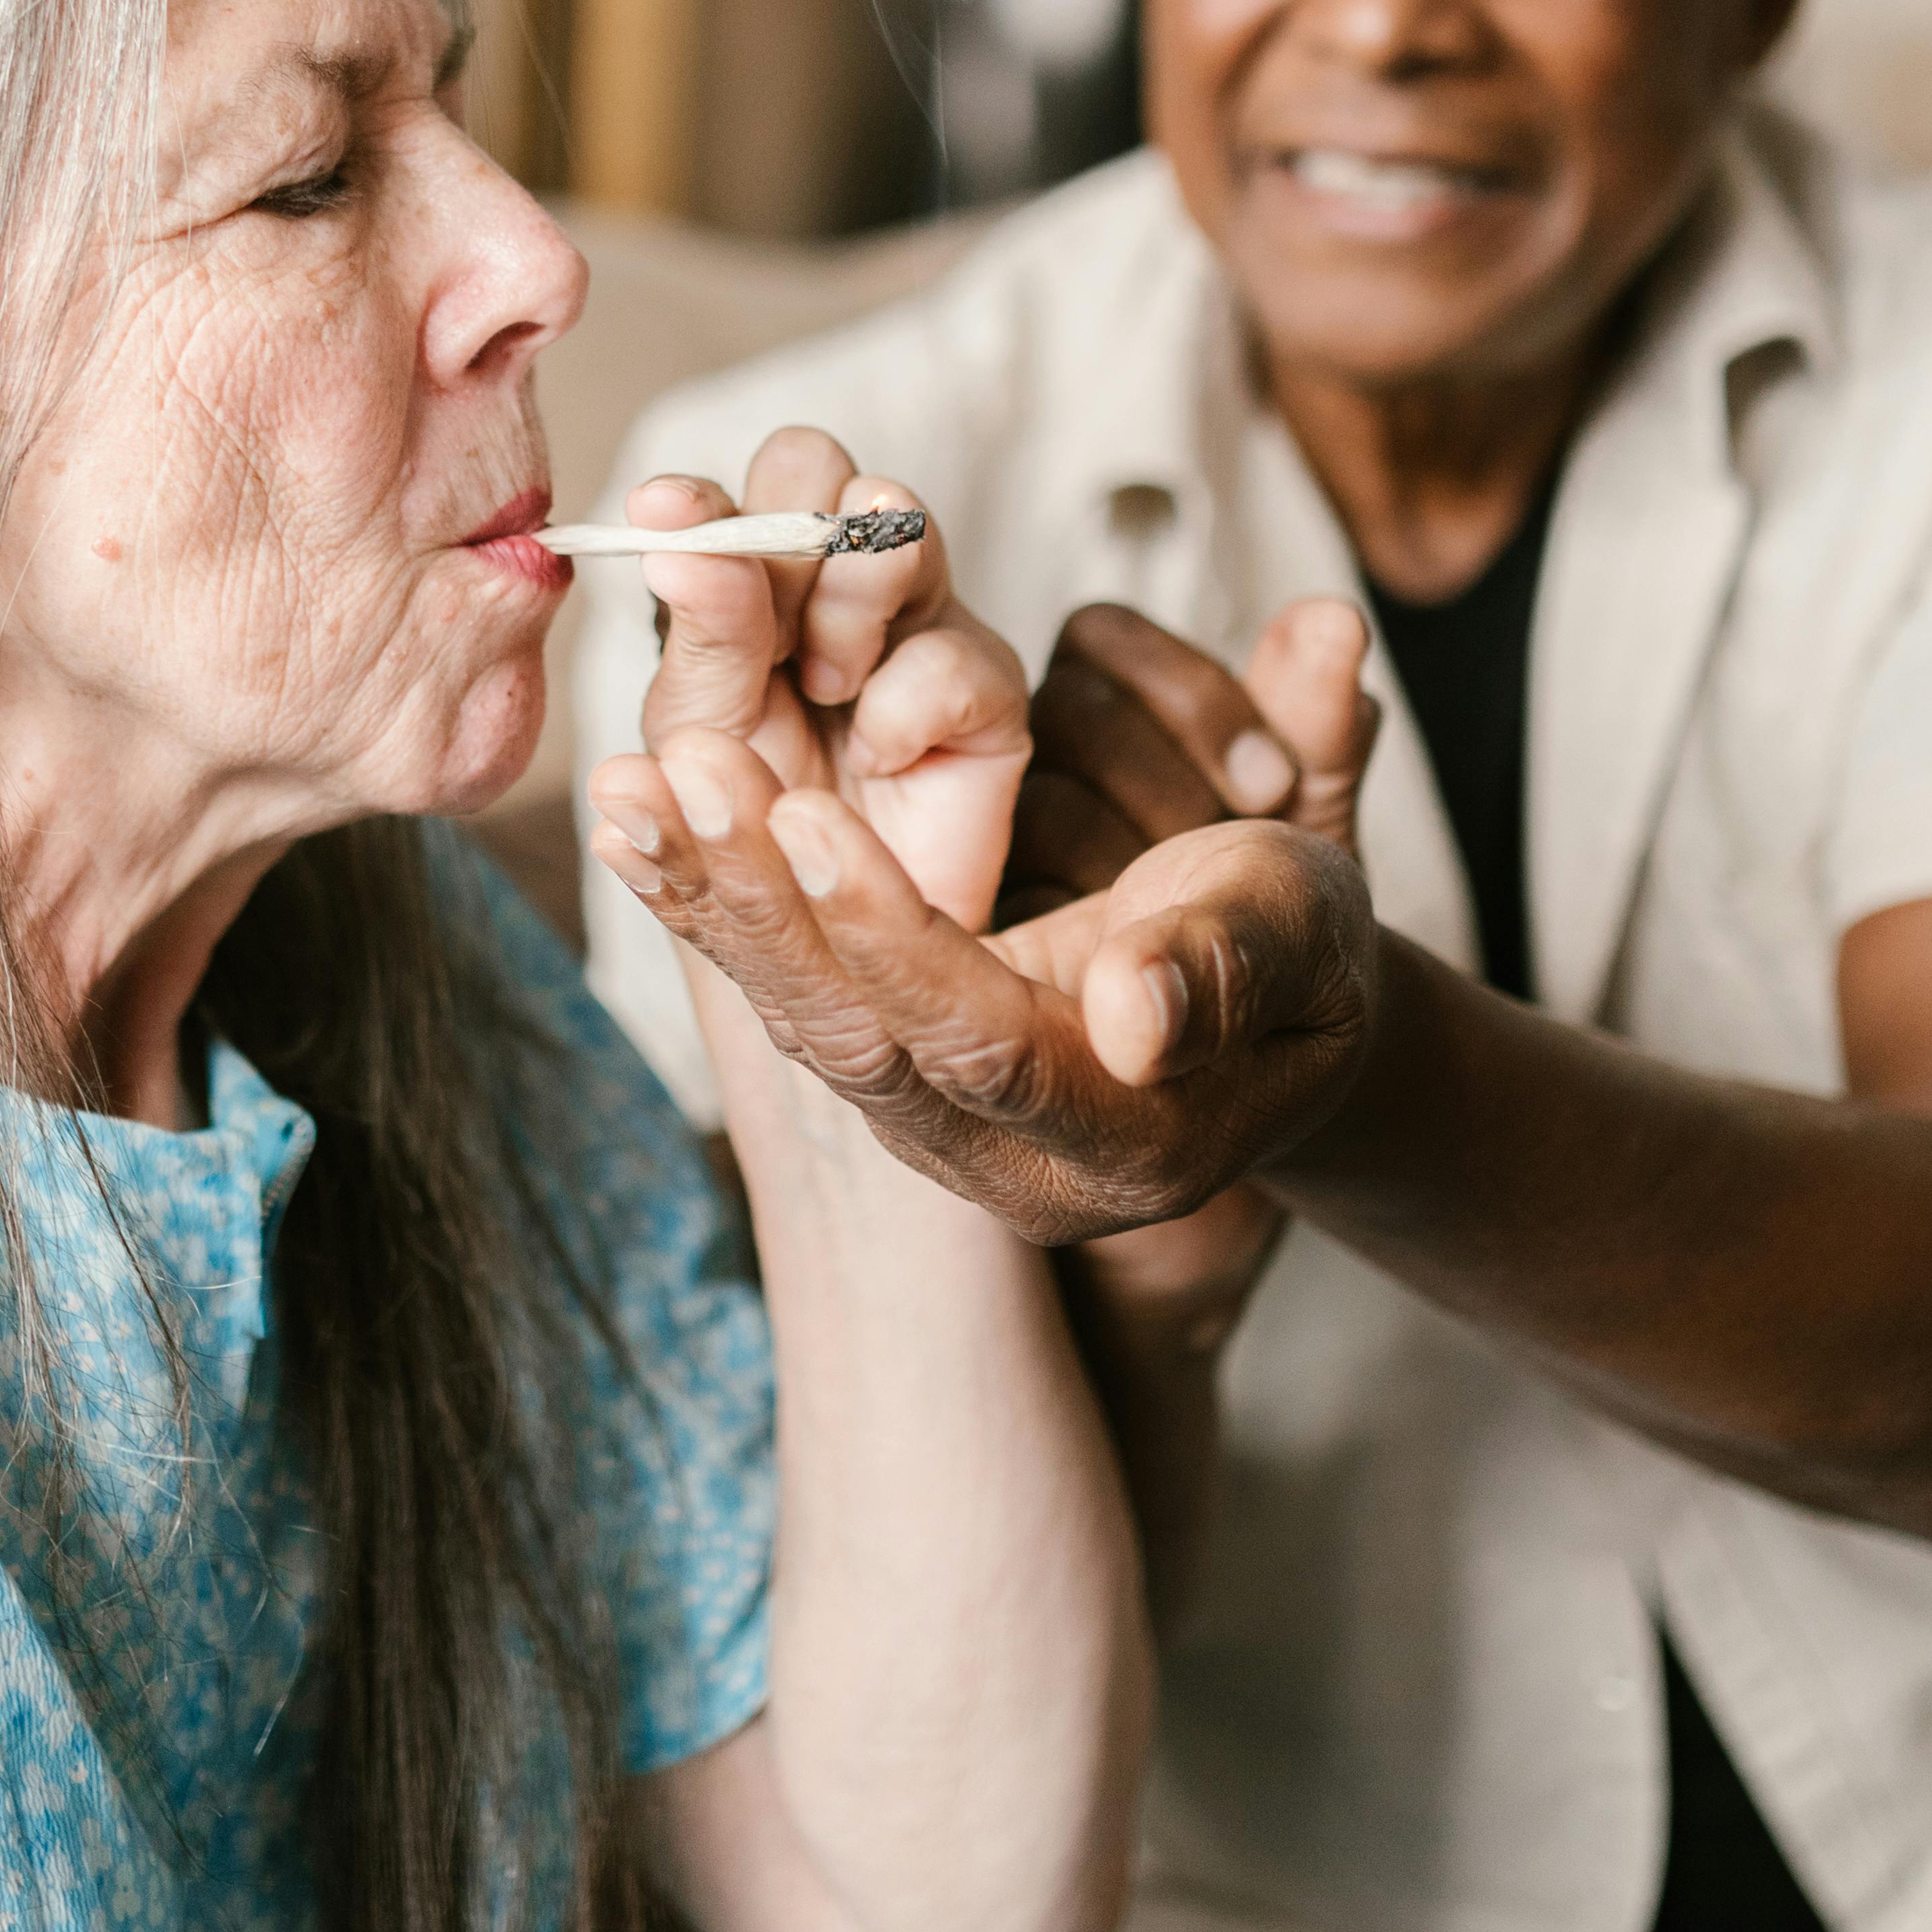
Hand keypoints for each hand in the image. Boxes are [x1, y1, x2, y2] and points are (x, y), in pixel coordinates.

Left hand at [596, 430, 1025, 928]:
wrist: (835, 942)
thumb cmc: (752, 828)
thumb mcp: (697, 734)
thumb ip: (697, 632)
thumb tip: (666, 528)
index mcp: (737, 586)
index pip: (722, 497)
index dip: (696, 501)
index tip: (663, 515)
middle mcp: (825, 582)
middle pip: (813, 466)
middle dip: (786, 537)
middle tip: (773, 639)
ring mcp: (914, 621)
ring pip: (894, 521)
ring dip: (845, 606)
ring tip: (825, 690)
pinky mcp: (986, 685)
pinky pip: (952, 653)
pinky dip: (900, 714)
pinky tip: (880, 760)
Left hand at [596, 741, 1383, 1242]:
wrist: (1270, 1004)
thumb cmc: (1300, 951)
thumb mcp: (1302, 935)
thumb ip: (1227, 965)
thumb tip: (1137, 1015)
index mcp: (1120, 1144)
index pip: (982, 1043)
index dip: (897, 937)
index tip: (814, 816)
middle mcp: (1005, 1162)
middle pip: (860, 1039)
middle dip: (763, 905)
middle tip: (682, 769)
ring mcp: (934, 1127)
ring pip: (802, 1016)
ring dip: (711, 898)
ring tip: (629, 786)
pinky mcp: (885, 1069)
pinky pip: (783, 988)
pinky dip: (708, 900)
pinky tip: (632, 818)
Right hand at [1005, 599, 1377, 921]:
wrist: (1260, 1025)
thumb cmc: (1279, 903)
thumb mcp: (1315, 812)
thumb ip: (1320, 722)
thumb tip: (1334, 621)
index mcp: (1099, 698)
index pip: (1100, 635)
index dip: (1194, 698)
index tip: (1278, 783)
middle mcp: (1033, 758)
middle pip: (1065, 709)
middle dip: (1173, 778)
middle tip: (1246, 846)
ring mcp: (995, 843)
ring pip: (1042, 807)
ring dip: (1136, 857)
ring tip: (1196, 908)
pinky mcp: (986, 930)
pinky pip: (1021, 910)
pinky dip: (1098, 931)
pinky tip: (1147, 957)